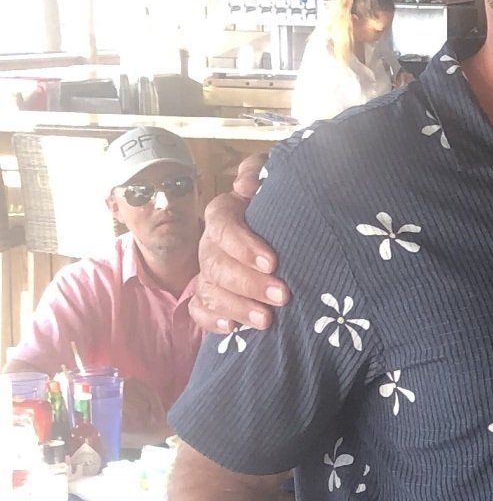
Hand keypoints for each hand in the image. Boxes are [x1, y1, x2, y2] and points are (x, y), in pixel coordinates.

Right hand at [189, 151, 286, 335]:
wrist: (285, 231)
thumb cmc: (281, 204)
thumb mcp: (274, 180)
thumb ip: (259, 172)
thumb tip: (245, 186)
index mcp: (224, 214)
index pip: (221, 225)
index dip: (243, 245)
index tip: (273, 262)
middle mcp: (211, 244)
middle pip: (217, 264)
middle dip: (248, 283)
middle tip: (282, 296)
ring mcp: (207, 272)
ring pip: (209, 290)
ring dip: (236, 307)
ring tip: (266, 321)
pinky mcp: (209, 296)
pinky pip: (199, 310)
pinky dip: (212, 320)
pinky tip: (233, 329)